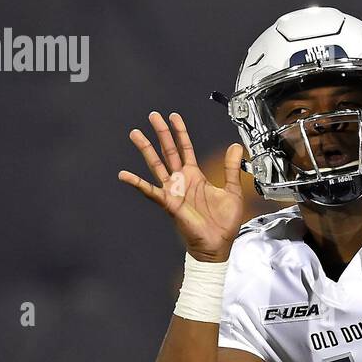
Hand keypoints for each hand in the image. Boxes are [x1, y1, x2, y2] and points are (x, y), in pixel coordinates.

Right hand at [119, 112, 245, 262]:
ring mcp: (173, 191)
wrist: (218, 245)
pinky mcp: (169, 203)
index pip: (185, 148)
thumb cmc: (223, 223)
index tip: (173, 117)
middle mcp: (181, 181)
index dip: (180, 132)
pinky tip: (125, 175)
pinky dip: (137, 183)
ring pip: (157, 165)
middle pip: (168, 151)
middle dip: (161, 133)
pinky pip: (150, 191)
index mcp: (195, 176)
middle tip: (153, 116)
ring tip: (136, 134)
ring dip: (146, 149)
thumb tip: (236, 148)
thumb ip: (232, 168)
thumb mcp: (232, 190)